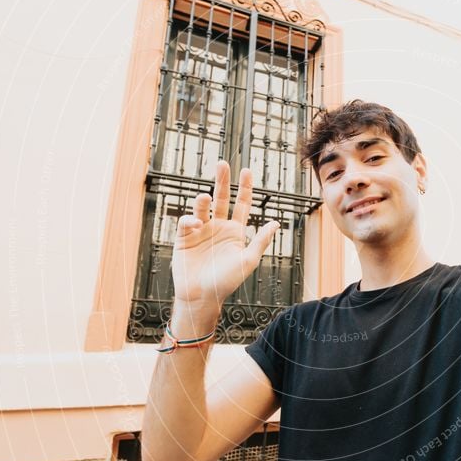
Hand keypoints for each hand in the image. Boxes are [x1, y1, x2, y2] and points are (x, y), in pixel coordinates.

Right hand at [171, 161, 279, 310]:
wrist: (201, 296)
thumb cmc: (227, 281)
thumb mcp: (248, 260)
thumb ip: (261, 241)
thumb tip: (276, 223)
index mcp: (235, 231)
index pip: (242, 204)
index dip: (244, 187)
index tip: (246, 170)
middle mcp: (218, 227)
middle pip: (222, 198)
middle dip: (222, 181)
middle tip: (222, 164)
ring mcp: (201, 230)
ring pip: (203, 207)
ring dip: (204, 200)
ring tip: (205, 198)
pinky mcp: (184, 237)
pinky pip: (187, 221)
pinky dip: (191, 220)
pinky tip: (195, 225)